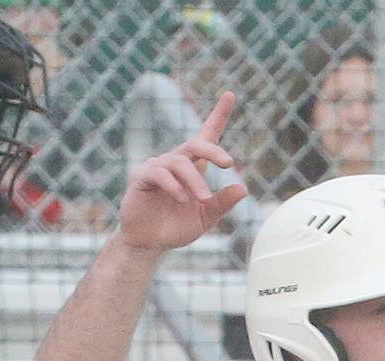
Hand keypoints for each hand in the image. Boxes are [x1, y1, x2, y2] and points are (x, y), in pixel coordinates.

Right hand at [116, 91, 246, 254]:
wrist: (150, 242)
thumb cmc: (177, 226)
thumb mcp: (206, 217)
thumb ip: (222, 203)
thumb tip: (243, 188)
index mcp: (194, 168)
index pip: (206, 136)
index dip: (218, 115)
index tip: (230, 94)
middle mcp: (176, 162)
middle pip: (195, 144)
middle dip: (213, 150)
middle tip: (229, 164)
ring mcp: (157, 167)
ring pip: (180, 163)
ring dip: (195, 181)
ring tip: (201, 200)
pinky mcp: (141, 177)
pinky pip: (159, 173)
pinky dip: (174, 185)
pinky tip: (182, 198)